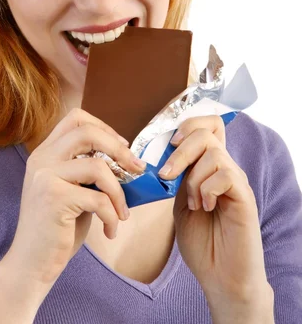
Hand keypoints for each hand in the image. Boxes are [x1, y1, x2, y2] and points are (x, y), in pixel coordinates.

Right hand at [6, 108, 145, 293]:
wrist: (30, 265)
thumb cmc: (57, 228)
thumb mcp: (71, 190)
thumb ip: (88, 170)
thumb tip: (128, 159)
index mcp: (45, 152)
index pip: (76, 118)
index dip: (104, 127)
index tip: (122, 147)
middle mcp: (42, 159)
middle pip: (88, 132)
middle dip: (120, 150)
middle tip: (137, 169)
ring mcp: (45, 177)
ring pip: (98, 166)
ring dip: (119, 192)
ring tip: (122, 212)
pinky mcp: (54, 199)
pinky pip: (99, 199)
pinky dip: (112, 216)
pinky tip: (110, 230)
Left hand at [158, 115, 271, 308]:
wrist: (221, 279)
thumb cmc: (202, 243)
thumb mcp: (179, 204)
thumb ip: (176, 178)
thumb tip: (159, 156)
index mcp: (209, 168)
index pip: (208, 125)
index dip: (187, 126)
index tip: (168, 146)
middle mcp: (226, 169)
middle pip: (206, 132)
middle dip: (179, 151)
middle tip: (167, 176)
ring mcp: (237, 182)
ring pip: (213, 153)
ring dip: (192, 177)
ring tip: (192, 203)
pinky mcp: (245, 197)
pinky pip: (225, 175)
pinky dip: (207, 189)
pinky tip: (205, 208)